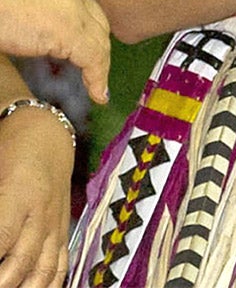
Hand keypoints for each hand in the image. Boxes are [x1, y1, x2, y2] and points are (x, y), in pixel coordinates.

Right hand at [0, 0, 109, 103]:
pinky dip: (97, 77)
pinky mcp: (66, 28)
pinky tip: (96, 93)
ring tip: (97, 88)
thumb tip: (36, 34)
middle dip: (98, 48)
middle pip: (97, 22)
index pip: (85, 7)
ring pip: (98, 40)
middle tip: (96, 74)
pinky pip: (93, 56)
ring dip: (99, 66)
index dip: (89, 32)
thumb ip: (31, 10)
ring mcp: (70, 7)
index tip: (87, 54)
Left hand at [0, 106, 72, 287]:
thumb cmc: (11, 146)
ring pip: (45, 270)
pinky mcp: (63, 226)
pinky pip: (62, 263)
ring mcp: (56, 221)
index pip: (2, 239)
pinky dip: (51, 284)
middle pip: (22, 262)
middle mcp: (41, 211)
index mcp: (20, 193)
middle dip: (4, 282)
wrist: (48, 130)